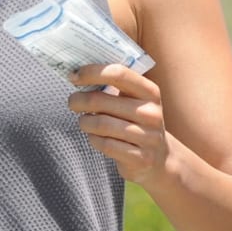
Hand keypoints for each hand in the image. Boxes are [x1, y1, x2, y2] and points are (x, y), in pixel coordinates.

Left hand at [67, 63, 170, 184]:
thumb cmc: (136, 123)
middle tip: (72, 101)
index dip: (93, 72)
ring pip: (101, 124)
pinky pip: (106, 145)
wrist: (159, 158)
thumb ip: (114, 86)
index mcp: (150, 92)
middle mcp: (151, 112)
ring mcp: (148, 136)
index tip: (74, 76)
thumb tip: (78, 74)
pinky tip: (94, 137)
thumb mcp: (134, 101)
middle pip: (102, 101)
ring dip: (85, 122)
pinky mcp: (141, 158)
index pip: (119, 74)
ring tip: (83, 121)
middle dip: (79, 100)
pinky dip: (94, 140)